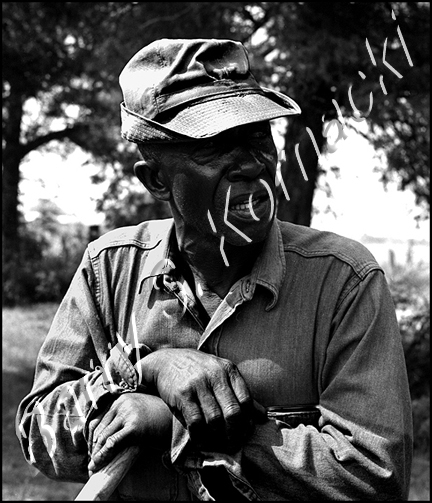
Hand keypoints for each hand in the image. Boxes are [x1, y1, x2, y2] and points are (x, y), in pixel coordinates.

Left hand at [87, 393, 171, 473]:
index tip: (91, 449)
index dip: (91, 437)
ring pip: (103, 436)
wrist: (175, 419)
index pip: (98, 419)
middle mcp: (121, 403)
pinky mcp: (134, 426)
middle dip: (93, 447)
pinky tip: (98, 462)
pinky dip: (103, 453)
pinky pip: (113, 441)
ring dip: (96, 453)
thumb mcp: (137, 412)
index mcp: (121, 399)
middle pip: (99, 428)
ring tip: (93, 466)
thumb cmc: (157, 417)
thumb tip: (105, 437)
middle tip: (91, 462)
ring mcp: (128, 414)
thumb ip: (122, 417)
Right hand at [139, 348, 255, 451]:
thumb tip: (263, 415)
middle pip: (233, 412)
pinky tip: (199, 439)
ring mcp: (199, 384)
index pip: (246, 400)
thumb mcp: (221, 373)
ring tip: (215, 444)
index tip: (243, 433)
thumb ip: (240, 393)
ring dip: (216, 437)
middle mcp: (215, 374)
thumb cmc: (198, 370)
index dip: (247, 421)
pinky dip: (199, 436)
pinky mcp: (183, 394)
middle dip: (234, 433)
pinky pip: (196, 421)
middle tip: (231, 444)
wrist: (166, 361)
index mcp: (229, 369)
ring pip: (215, 420)